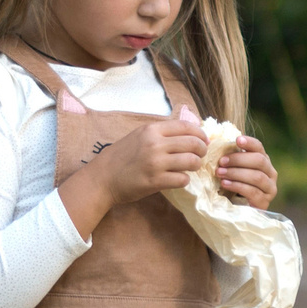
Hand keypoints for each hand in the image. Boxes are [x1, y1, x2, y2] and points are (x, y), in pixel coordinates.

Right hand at [58, 110, 205, 236]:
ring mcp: (156, 163)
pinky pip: (182, 179)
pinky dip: (184, 179)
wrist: (102, 177)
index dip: (200, 133)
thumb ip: (160, 134)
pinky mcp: (155, 181)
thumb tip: (188, 134)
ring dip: (195, 165)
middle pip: (193, 143)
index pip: (186, 126)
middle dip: (202, 150)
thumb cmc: (121, 156)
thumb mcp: (139, 136)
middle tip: (201, 155)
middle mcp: (155, 144)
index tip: (204, 140)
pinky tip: (179, 179)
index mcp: (152, 130)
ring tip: (191, 168)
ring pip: (192, 161)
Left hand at [216, 134, 277, 209]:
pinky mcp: (265, 202)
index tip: (237, 140)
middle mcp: (271, 173)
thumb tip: (214, 142)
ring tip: (220, 173)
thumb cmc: (233, 185)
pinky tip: (225, 184)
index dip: (249, 143)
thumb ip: (230, 157)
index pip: (259, 147)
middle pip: (259, 161)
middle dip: (238, 159)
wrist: (237, 209)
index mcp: (263, 161)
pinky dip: (237, 186)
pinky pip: (253, 191)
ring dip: (236, 173)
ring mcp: (270, 188)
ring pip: (257, 176)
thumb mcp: (233, 169)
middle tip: (221, 161)